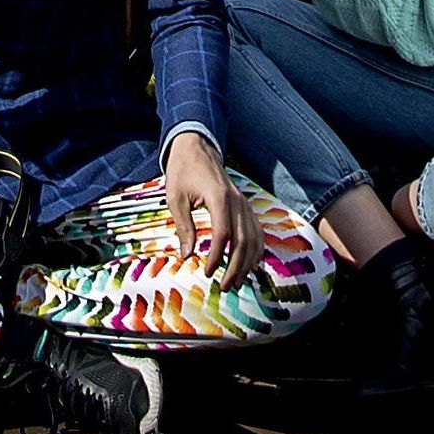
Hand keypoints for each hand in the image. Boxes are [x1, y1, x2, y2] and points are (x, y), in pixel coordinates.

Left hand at [162, 128, 251, 284]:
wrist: (196, 146)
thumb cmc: (182, 170)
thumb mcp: (175, 197)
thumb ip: (184, 226)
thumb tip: (187, 256)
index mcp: (219, 197)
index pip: (223, 234)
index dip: (216, 256)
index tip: (207, 273)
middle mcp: (237, 201)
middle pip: (243, 240)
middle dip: (235, 267)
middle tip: (224, 287)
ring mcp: (244, 202)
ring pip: (254, 237)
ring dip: (247, 262)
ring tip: (236, 282)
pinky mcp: (245, 205)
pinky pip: (257, 230)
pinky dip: (256, 249)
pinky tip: (250, 264)